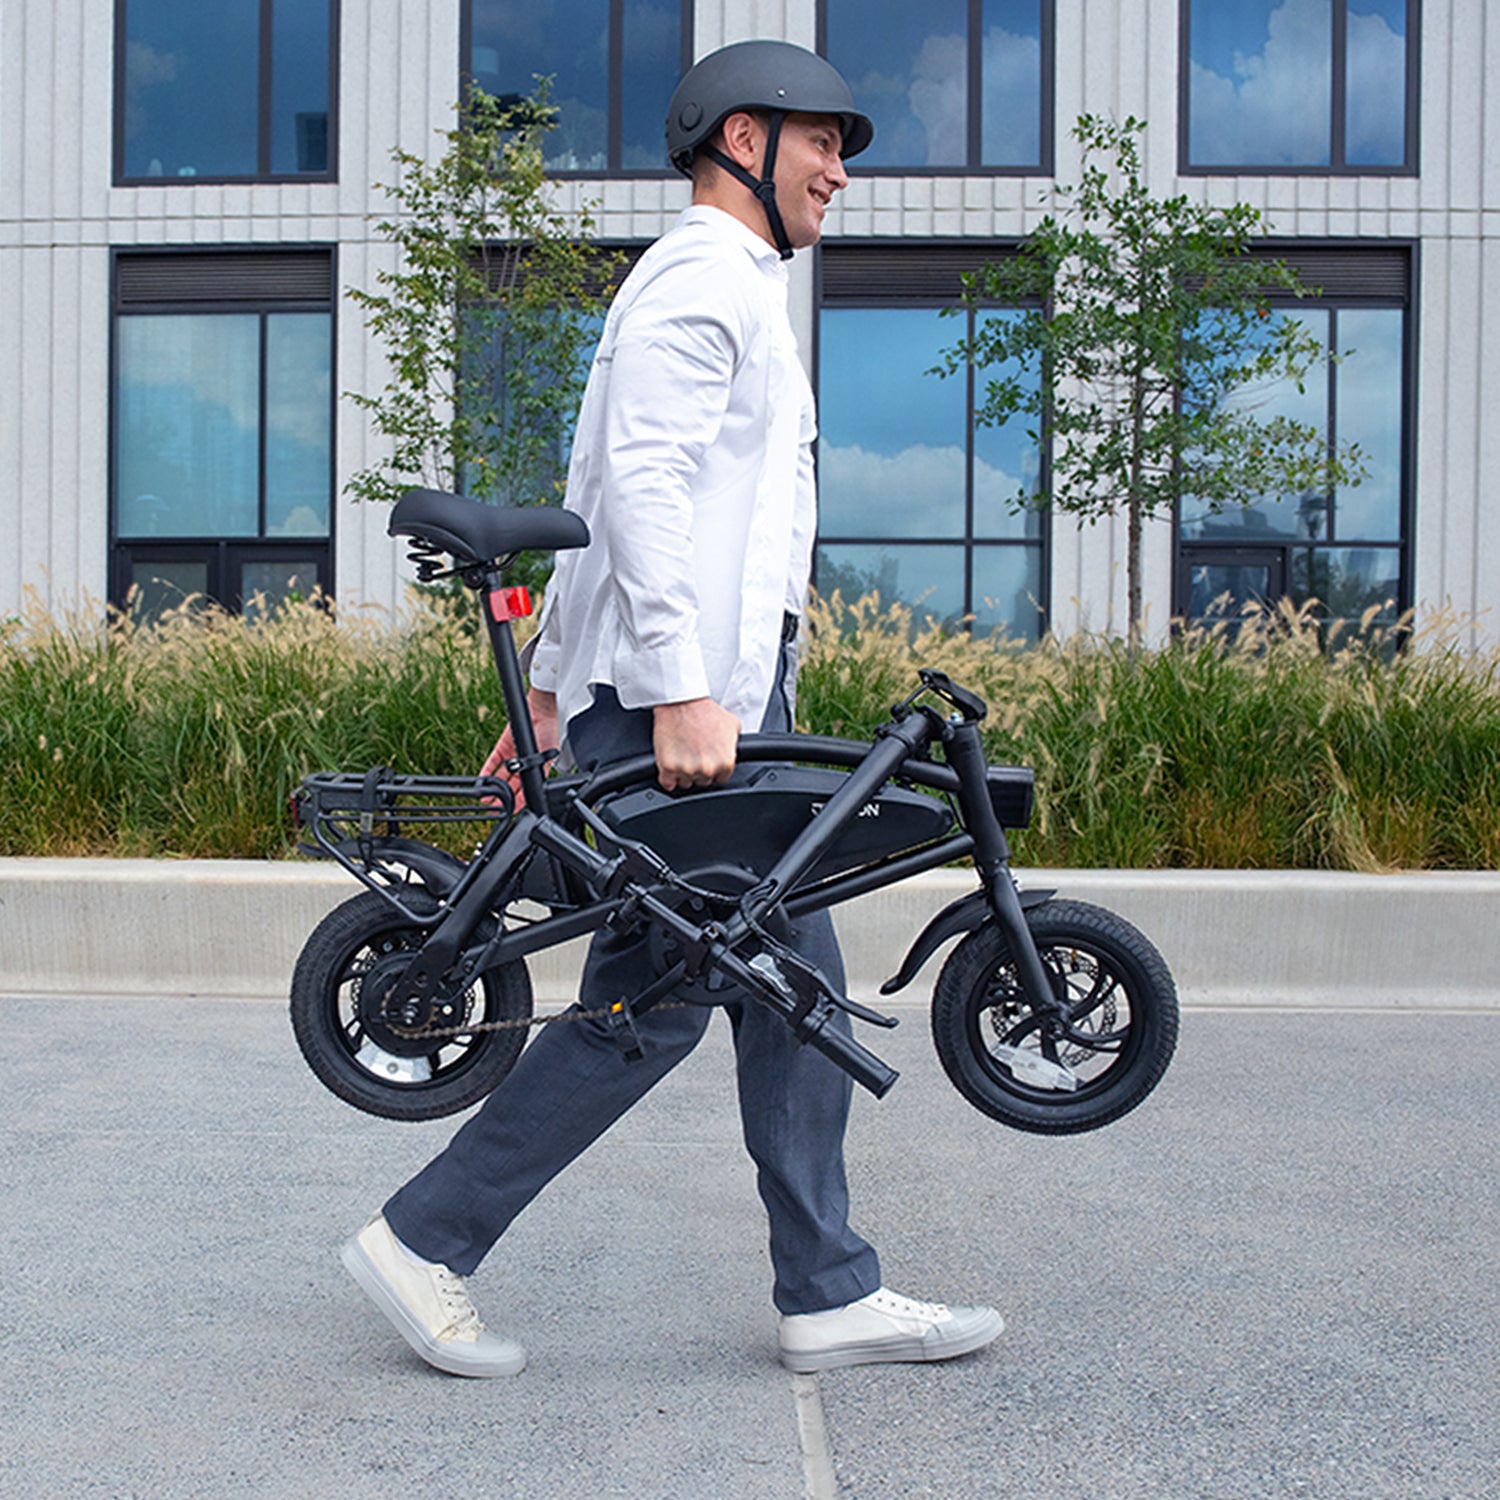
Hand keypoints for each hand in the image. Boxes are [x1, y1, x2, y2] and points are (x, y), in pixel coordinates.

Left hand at [481, 689, 558, 809]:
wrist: (541, 712)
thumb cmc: (549, 732)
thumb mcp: (547, 759)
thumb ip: (539, 773)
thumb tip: (532, 789)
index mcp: (537, 769)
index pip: (527, 789)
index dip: (520, 800)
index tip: (513, 810)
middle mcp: (523, 764)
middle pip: (512, 784)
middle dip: (504, 797)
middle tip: (496, 807)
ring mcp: (512, 756)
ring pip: (501, 776)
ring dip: (494, 787)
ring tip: (487, 798)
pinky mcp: (503, 747)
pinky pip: (493, 761)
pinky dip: (487, 771)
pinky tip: (483, 780)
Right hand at [652, 697, 739, 790]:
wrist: (681, 701)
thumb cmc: (704, 710)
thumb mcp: (732, 724)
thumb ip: (734, 743)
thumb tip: (732, 750)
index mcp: (726, 762)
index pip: (721, 778)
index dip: (714, 769)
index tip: (707, 761)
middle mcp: (708, 768)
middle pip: (703, 781)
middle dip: (699, 769)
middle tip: (694, 753)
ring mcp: (687, 770)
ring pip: (685, 783)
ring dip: (683, 773)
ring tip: (682, 754)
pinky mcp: (668, 768)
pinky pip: (667, 784)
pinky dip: (668, 778)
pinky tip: (670, 766)